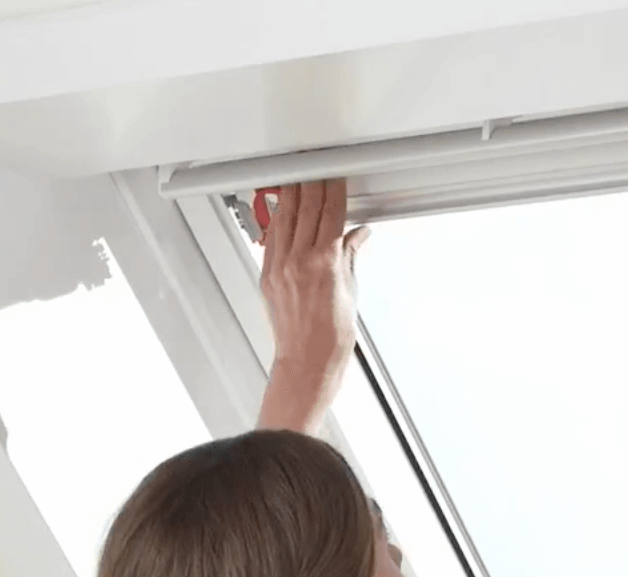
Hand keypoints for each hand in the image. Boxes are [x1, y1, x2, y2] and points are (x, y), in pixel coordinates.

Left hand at [254, 179, 368, 431]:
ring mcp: (280, 267)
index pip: (330, 212)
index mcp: (324, 263)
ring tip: (293, 174)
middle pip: (305, 208)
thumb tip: (359, 235)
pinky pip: (273, 237)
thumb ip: (351, 256)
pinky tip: (281, 208)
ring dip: (289, 193)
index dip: (333, 188)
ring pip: (284, 218)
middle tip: (312, 162)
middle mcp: (299, 261)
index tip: (335, 174)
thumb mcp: (351, 291)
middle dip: (309, 181)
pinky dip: (278, 219)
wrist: (308, 362)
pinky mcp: (268, 276)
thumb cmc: (332, 338)